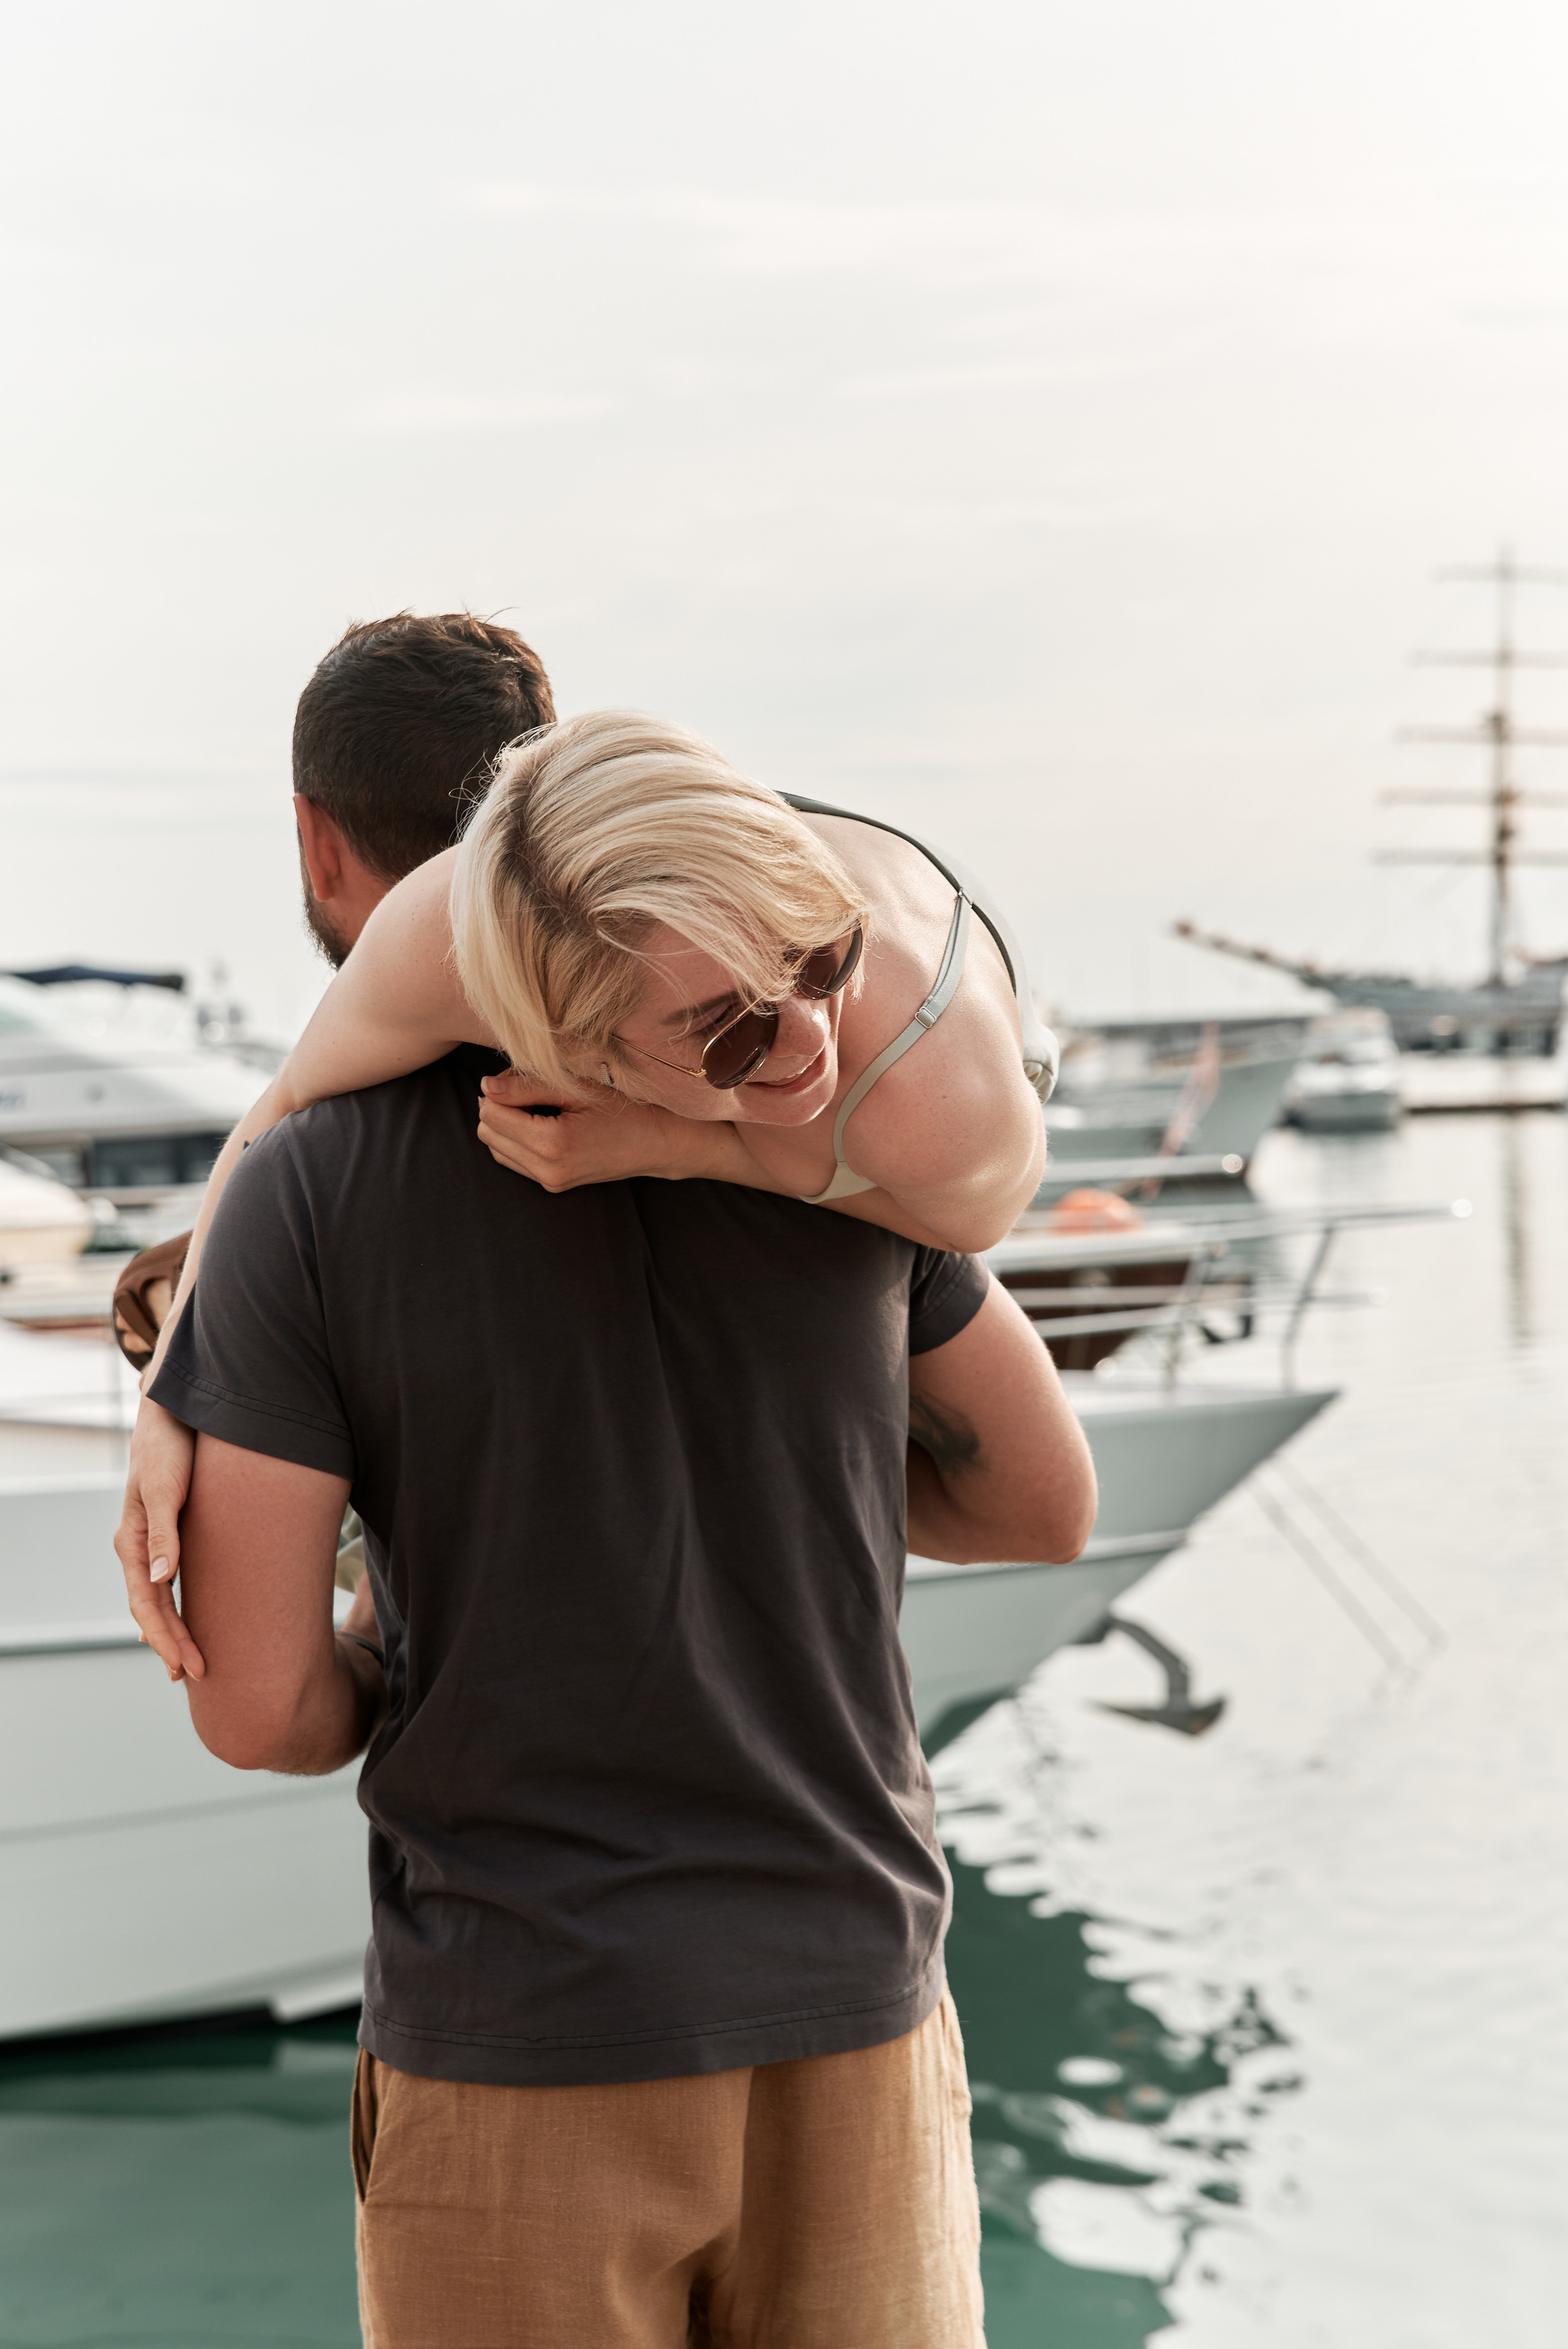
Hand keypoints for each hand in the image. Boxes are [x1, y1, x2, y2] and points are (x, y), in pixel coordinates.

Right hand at [114, 1396, 204, 1681]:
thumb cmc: (169, 1449)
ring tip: (187, 1663)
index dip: (165, 1638)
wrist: (174, 1415)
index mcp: (132, 1542)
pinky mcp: (169, 1534)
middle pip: (151, 1608)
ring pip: (158, 1599)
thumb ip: (164, 1532)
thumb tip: (161, 1579)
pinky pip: (167, 1582)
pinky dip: (175, 1607)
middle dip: (170, 1644)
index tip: (186, 1667)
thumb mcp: (165, 1488)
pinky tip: (184, 1622)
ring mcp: (151, 1542)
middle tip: (194, 1676)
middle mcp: (138, 1547)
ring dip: (172, 1630)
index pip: (146, 1604)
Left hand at [477, 1071, 716, 1190]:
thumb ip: (528, 1086)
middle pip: (488, 1131)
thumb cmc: (625, 1110)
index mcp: (551, 1143)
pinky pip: (512, 1160)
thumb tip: (486, 1086)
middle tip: (528, 1088)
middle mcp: (546, 1169)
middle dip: (499, 1106)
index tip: (520, 1076)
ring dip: (505, 1123)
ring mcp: (549, 1181)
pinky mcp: (553, 1185)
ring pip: (495, 1148)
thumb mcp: (578, 1089)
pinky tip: (539, 1123)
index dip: (497, 1089)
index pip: (491, 1113)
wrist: (658, 1144)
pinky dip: (514, 1139)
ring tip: (537, 1106)